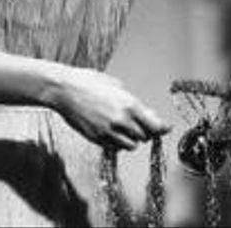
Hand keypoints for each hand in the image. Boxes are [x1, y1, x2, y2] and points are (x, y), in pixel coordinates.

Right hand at [45, 65, 168, 149]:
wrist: (64, 90)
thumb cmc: (90, 83)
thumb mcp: (118, 86)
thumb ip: (134, 103)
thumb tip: (148, 114)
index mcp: (129, 105)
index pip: (155, 126)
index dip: (162, 129)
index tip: (166, 128)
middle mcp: (121, 121)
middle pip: (145, 137)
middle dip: (145, 131)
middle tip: (141, 124)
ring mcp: (107, 132)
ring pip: (131, 145)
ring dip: (131, 138)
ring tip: (126, 128)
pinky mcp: (95, 138)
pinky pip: (114, 147)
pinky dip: (117, 142)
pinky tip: (113, 131)